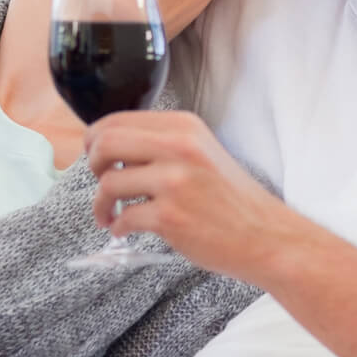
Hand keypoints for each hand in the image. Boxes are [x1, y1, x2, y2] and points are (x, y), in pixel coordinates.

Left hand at [85, 111, 302, 280]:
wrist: (265, 236)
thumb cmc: (230, 199)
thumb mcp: (201, 152)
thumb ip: (161, 144)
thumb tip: (109, 147)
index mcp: (183, 126)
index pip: (116, 119)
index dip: (95, 139)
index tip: (94, 155)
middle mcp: (179, 148)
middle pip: (105, 143)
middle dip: (91, 164)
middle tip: (98, 180)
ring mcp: (174, 182)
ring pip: (108, 183)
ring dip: (100, 203)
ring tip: (108, 214)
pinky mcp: (171, 217)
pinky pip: (124, 218)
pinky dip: (117, 226)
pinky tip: (124, 230)